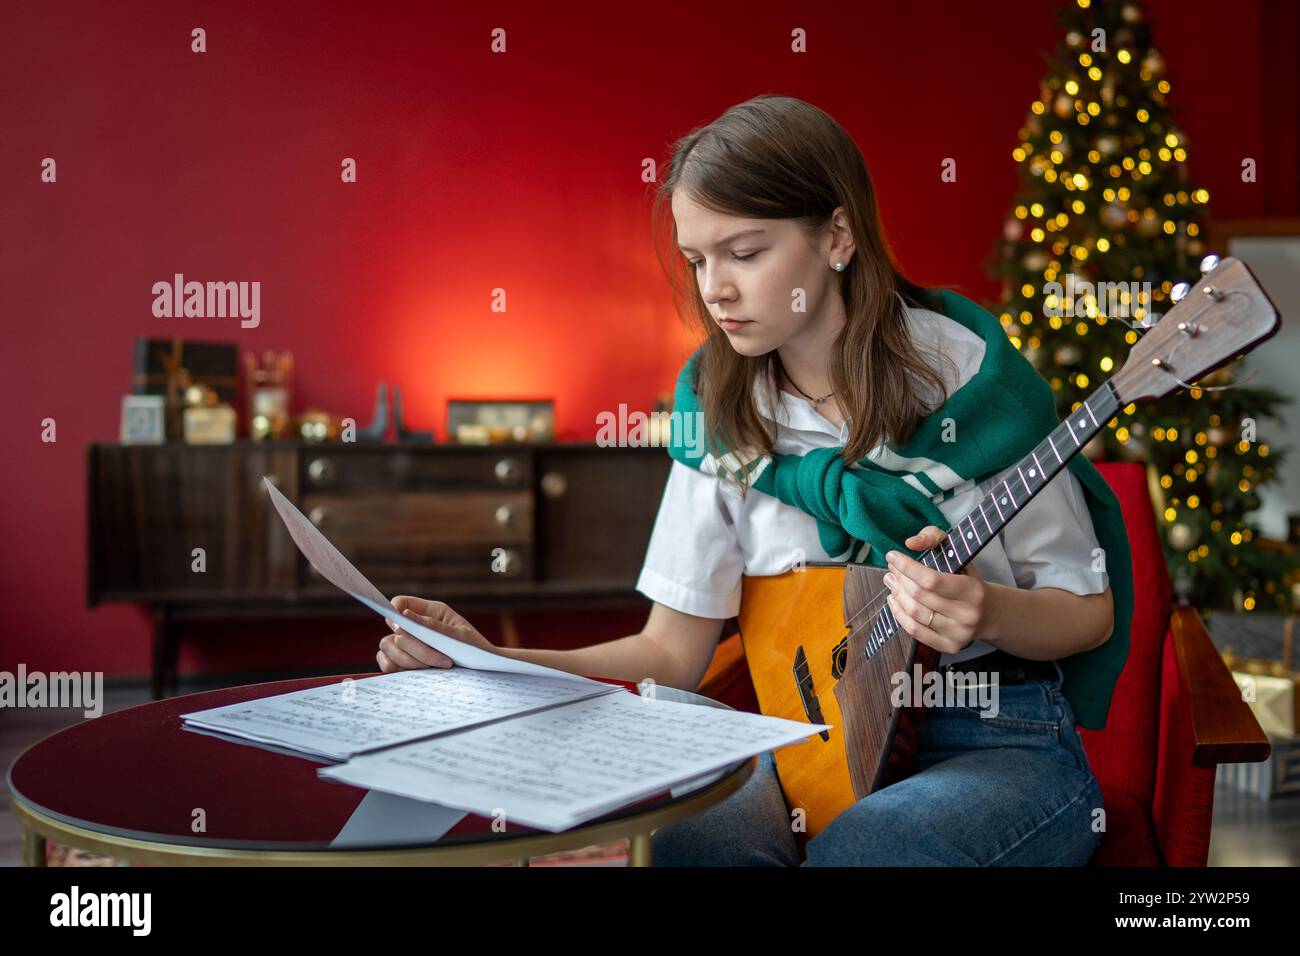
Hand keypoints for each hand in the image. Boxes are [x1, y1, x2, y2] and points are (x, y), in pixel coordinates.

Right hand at [376, 595, 497, 672]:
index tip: (402, 627)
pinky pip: (386, 663)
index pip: (400, 603)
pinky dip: (395, 668)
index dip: (394, 612)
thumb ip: (432, 626)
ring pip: (387, 647)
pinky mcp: (404, 662)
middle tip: (440, 660)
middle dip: (415, 648)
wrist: (482, 670)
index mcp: (429, 611)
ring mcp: (408, 644)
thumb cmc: (474, 648)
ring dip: (406, 660)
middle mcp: (415, 626)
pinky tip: (416, 673)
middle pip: (396, 631)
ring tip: (431, 668)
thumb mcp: (459, 635)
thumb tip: (404, 615)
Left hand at [882, 526, 991, 655]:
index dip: (907, 567)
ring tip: (891, 582)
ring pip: (915, 613)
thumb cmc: (969, 580)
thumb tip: (911, 543)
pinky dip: (899, 614)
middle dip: (899, 579)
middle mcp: (967, 615)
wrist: (990, 613)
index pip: (931, 580)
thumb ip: (935, 537)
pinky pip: (915, 631)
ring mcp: (958, 633)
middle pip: (919, 596)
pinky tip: (893, 600)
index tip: (892, 556)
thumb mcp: (959, 554)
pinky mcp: (949, 646)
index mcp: (972, 591)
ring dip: (896, 594)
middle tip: (891, 570)